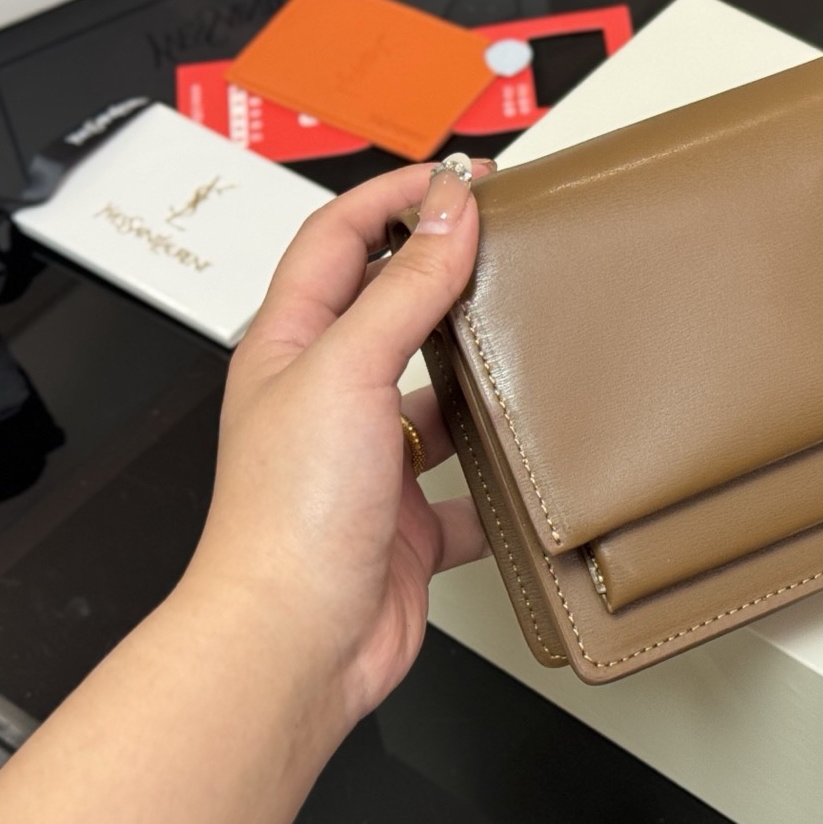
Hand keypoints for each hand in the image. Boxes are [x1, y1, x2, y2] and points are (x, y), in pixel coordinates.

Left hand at [187, 158, 492, 726]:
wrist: (294, 644)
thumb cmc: (289, 518)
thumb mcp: (349, 370)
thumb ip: (404, 287)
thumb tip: (448, 211)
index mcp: (290, 347)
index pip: (336, 238)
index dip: (394, 196)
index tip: (462, 179)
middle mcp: (326, 398)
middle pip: (390, 308)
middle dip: (446, 272)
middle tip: (510, 242)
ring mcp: (368, 461)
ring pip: (437, 396)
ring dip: (481, 375)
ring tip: (533, 344)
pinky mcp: (409, 521)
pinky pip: (467, 485)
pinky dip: (501, 478)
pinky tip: (532, 464)